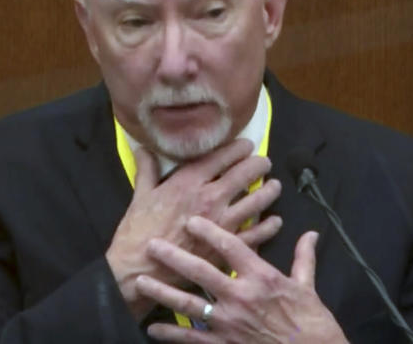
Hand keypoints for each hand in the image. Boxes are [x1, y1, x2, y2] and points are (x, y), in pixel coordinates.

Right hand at [106, 139, 283, 319]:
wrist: (140, 267)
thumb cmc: (138, 231)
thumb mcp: (140, 195)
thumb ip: (147, 169)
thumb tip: (142, 148)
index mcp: (190, 181)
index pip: (222, 156)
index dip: (239, 148)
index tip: (247, 145)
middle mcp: (211, 197)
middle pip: (245, 173)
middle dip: (259, 164)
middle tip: (264, 163)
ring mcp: (223, 222)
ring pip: (257, 200)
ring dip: (269, 191)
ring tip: (274, 186)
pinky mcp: (227, 247)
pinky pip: (257, 232)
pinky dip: (269, 225)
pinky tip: (274, 220)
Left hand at [135, 216, 347, 343]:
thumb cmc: (312, 322)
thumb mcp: (308, 286)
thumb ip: (303, 257)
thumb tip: (311, 234)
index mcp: (262, 276)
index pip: (231, 246)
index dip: (209, 231)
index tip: (191, 221)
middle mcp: (242, 296)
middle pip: (201, 271)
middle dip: (174, 257)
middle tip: (152, 246)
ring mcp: (230, 322)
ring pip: (189, 304)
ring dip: (162, 292)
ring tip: (140, 283)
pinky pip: (193, 338)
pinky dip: (171, 333)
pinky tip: (153, 328)